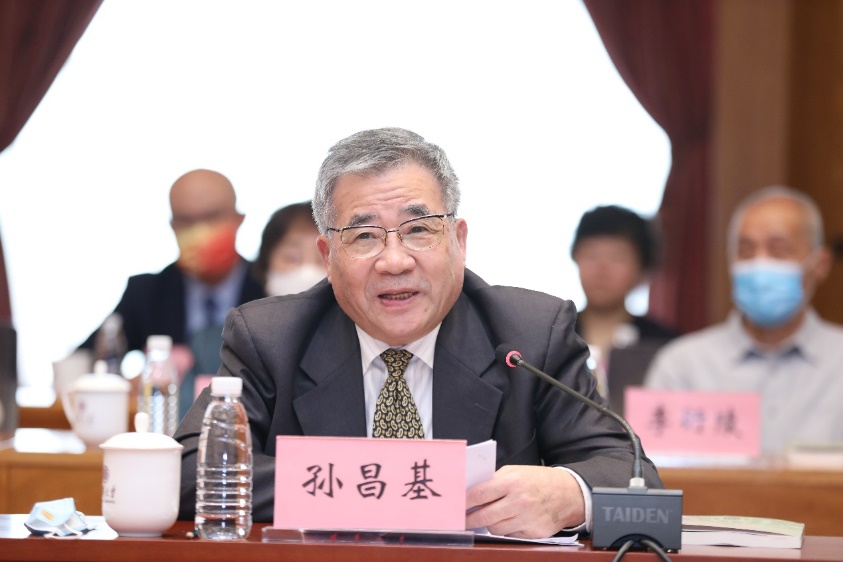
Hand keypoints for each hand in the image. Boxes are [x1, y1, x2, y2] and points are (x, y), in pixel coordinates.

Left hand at [465, 465, 584, 537]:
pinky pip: (510, 535)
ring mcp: (527, 518)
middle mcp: (519, 501)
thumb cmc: (538, 481)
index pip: (480, 493)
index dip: (465, 501)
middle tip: (461, 520)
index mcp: (512, 482)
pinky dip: (506, 529)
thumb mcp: (516, 472)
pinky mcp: (534, 532)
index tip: (456, 505)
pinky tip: (509, 521)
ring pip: (495, 528)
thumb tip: (471, 492)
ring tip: (488, 517)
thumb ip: (495, 481)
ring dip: (489, 524)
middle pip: (484, 516)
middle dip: (469, 520)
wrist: (569, 493)